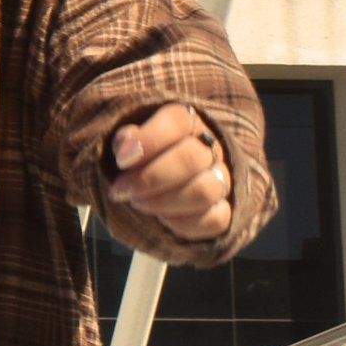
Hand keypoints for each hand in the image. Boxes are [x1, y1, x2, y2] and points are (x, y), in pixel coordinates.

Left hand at [100, 102, 232, 252]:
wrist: (157, 186)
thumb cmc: (140, 159)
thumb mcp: (127, 142)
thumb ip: (124, 140)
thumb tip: (128, 145)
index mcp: (188, 123)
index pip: (178, 121)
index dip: (148, 140)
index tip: (122, 161)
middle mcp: (210, 148)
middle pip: (192, 158)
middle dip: (150, 178)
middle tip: (121, 190)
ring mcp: (221, 179)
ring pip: (205, 191)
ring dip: (164, 202)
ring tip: (138, 203)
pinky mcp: (224, 210)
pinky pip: (216, 220)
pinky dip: (183, 224)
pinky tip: (162, 219)